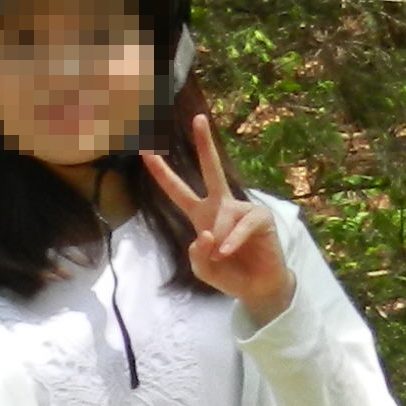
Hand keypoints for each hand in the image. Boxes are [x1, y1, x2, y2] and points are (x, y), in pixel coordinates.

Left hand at [142, 115, 291, 320]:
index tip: (146, 150)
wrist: (257, 286)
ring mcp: (240, 209)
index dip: (162, 173)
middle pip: (210, 169)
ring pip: (220, 218)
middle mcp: (220, 205)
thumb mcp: (202, 268)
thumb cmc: (229, 273)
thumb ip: (196, 254)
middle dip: (205, 144)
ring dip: (218, 242)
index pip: (177, 190)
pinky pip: (240, 225)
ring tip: (224, 257)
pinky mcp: (259, 217)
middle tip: (199, 118)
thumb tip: (206, 233)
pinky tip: (228, 252)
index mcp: (200, 214)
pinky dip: (232, 242)